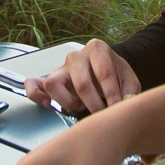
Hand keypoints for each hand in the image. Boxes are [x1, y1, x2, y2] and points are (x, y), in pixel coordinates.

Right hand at [24, 39, 139, 113]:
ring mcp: (61, 67)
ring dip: (68, 102)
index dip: (112, 95)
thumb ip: (130, 92)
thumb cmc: (117, 75)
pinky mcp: (50, 79)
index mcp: (97, 49)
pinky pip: (34, 85)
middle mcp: (76, 55)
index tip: (117, 109)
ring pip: (53, 83)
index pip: (104, 73)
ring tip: (80, 107)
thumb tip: (124, 104)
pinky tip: (50, 106)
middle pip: (81, 83)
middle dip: (94, 104)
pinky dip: (37, 96)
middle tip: (102, 115)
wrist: (107, 68)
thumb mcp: (129, 80)